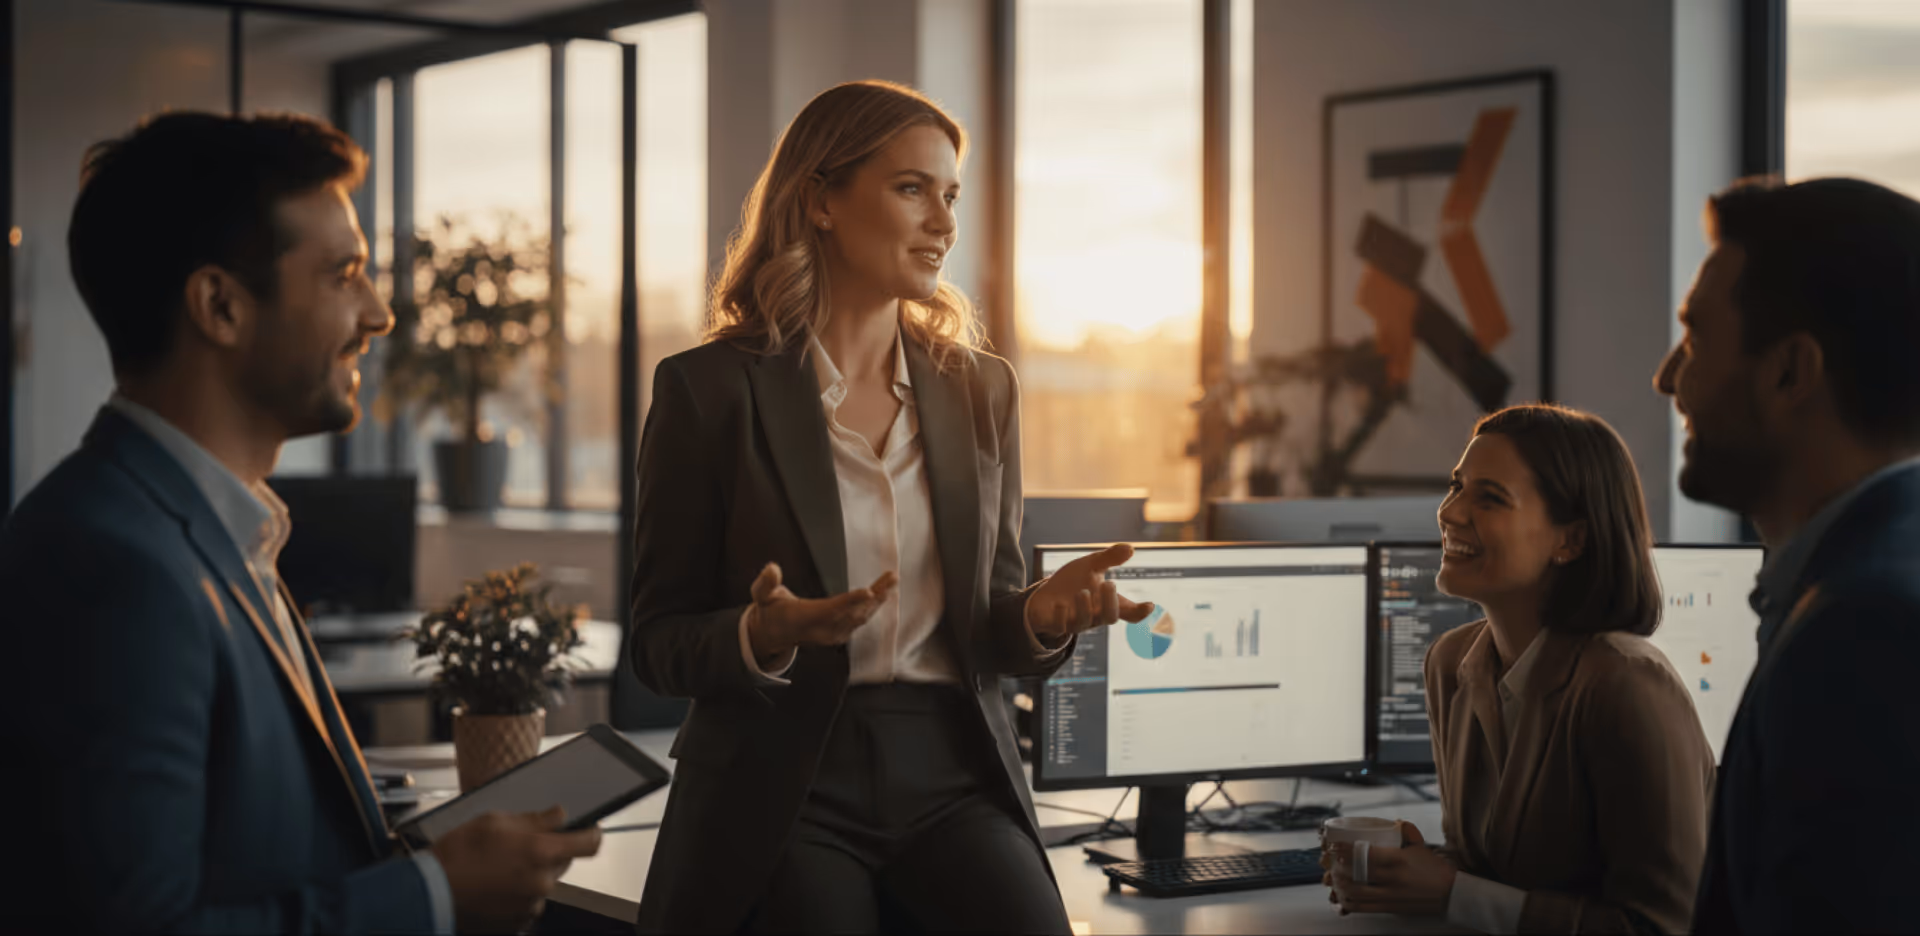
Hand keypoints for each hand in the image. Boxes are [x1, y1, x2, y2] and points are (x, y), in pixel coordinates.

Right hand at [432, 806, 603, 933]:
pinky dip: (519, 894)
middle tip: (520, 846)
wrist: (431, 894)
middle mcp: (543, 882)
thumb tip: (560, 815)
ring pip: (544, 884)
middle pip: (563, 863)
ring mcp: (531, 906)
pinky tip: (495, 886)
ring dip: (531, 875)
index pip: (590, 844)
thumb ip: (534, 819)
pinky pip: (529, 903)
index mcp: (541, 853)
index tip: (586, 828)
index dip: (591, 834)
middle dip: (549, 853)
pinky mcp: (518, 923)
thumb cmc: (458, 854)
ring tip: (499, 869)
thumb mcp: (493, 822)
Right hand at [744, 562, 897, 660]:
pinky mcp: (840, 634)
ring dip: (879, 598)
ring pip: (862, 616)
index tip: (869, 591)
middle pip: (854, 612)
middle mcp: (823, 630)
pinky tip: (885, 592)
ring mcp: (834, 634)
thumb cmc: (770, 611)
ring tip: (892, 580)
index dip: (851, 601)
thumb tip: (771, 568)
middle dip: (875, 595)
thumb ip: (765, 583)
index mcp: (806, 618)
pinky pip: (861, 620)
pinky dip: (874, 606)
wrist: (775, 634)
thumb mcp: (761, 596)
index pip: (832, 609)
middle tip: (892, 577)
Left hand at [1027, 543, 1155, 637]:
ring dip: (1085, 607)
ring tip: (1082, 592)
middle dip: (1110, 602)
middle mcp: (1093, 616)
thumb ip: (1109, 558)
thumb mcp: (1090, 567)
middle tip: (1109, 583)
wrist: (1043, 598)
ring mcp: (1074, 622)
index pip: (1128, 612)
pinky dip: (1061, 615)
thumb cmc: (1072, 584)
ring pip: (1085, 622)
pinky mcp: (1055, 624)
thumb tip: (1130, 548)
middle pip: (1109, 617)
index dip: (1140, 611)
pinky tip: (1060, 604)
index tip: (1149, 605)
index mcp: (1105, 603)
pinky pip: (1060, 626)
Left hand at [1324, 822, 1455, 917]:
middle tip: (1329, 861)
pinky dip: (1348, 902)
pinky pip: (1362, 908)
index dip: (1344, 851)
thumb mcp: (1421, 845)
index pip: (1364, 854)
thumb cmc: (1434, 869)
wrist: (1451, 894)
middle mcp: (1391, 879)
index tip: (1333, 846)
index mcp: (1397, 860)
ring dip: (1339, 885)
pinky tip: (1342, 895)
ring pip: (1354, 893)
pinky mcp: (1389, 908)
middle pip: (1354, 874)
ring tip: (1333, 877)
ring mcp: (1389, 896)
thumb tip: (1393, 821)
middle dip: (1336, 867)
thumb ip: (1406, 830)